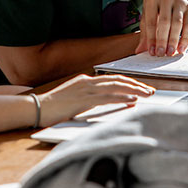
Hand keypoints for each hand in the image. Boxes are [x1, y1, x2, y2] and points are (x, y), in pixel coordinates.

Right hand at [37, 74, 153, 126]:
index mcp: (86, 81)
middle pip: (118, 80)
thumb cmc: (53, 107)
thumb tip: (109, 102)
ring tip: (147, 95)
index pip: (113, 79)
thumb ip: (89, 98)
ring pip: (116, 87)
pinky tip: (132, 100)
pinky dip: (122, 98)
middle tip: (150, 91)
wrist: (37, 108)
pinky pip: (108, 97)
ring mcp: (86, 90)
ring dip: (134, 90)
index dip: (129, 83)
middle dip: (136, 85)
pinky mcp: (84, 100)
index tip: (141, 89)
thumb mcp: (74, 98)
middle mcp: (88, 82)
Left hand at [134, 0, 187, 56]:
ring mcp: (179, 2)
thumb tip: (139, 51)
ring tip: (170, 52)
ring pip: (177, 23)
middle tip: (161, 54)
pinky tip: (180, 48)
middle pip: (165, 22)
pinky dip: (185, 38)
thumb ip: (145, 34)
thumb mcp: (148, 18)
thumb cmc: (156, 10)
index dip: (151, 38)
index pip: (151, 21)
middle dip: (163, 40)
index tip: (152, 51)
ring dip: (173, 40)